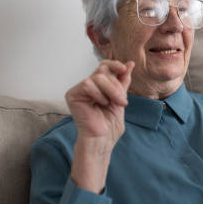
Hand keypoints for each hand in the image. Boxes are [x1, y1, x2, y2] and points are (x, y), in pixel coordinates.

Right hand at [65, 60, 133, 192]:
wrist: (103, 140)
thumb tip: (130, 64)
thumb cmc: (110, 125)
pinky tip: (99, 105)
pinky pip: (88, 85)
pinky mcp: (72, 95)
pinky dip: (98, 95)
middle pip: (103, 71)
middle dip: (117, 86)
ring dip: (111, 91)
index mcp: (98, 86)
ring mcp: (79, 90)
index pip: (104, 67)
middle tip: (122, 101)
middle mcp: (87, 86)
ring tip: (112, 104)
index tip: (125, 68)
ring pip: (97, 77)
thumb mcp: (121, 99)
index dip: (115, 65)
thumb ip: (123, 81)